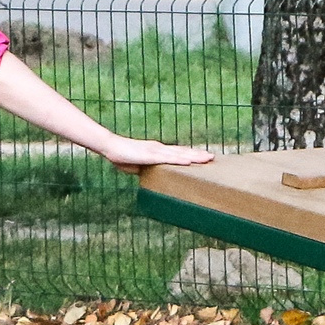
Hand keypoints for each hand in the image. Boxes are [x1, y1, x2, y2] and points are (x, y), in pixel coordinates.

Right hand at [96, 135, 214, 173]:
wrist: (111, 147)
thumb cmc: (122, 156)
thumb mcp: (138, 166)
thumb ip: (147, 169)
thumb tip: (151, 176)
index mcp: (158, 151)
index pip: (178, 153)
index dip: (191, 155)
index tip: (204, 157)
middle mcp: (160, 148)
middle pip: (183, 152)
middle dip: (198, 155)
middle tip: (213, 158)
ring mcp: (156, 150)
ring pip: (179, 154)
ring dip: (194, 157)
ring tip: (207, 159)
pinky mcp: (151, 155)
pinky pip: (168, 158)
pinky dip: (179, 160)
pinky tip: (189, 162)